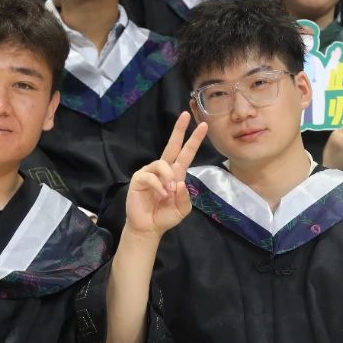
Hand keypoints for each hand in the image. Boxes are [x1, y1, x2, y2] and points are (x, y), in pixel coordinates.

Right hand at [124, 112, 206, 237]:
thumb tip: (179, 182)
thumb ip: (185, 197)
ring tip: (169, 193)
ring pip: (162, 163)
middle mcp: (163, 169)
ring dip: (168, 177)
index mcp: (176, 174)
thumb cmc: (165, 216)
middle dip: (179, 130)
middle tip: (185, 115)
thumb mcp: (182, 209)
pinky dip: (159, 186)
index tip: (203, 126)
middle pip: (172, 145)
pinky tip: (161, 195)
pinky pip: (150, 176)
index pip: (186, 153)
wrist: (149, 227)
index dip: (194, 140)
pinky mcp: (139, 178)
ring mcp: (150, 172)